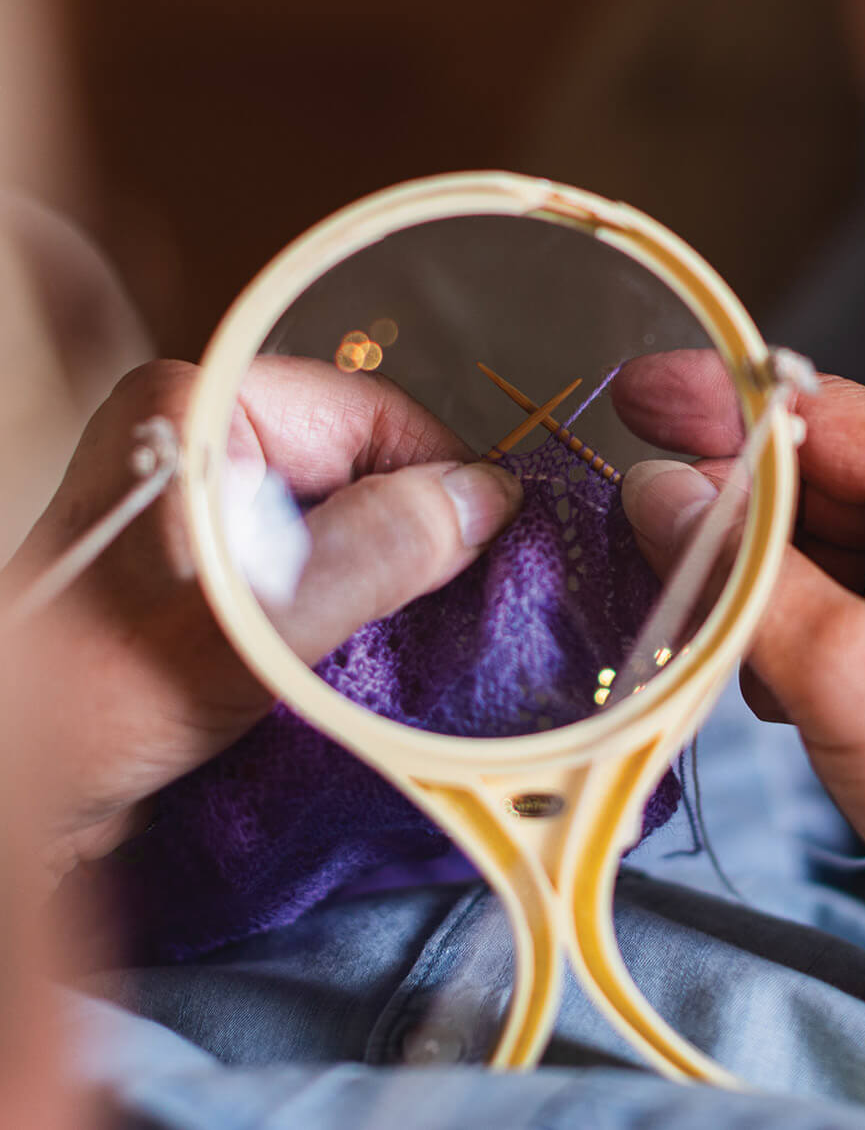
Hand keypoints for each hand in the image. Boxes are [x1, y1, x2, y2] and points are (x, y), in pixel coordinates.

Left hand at [4, 357, 521, 874]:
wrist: (18, 779)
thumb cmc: (105, 696)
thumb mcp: (254, 625)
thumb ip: (375, 553)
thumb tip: (489, 498)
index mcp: (200, 407)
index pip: (373, 414)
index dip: (445, 478)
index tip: (496, 551)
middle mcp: (206, 434)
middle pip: (366, 465)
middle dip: (418, 535)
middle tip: (459, 609)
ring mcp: (214, 491)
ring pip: (351, 513)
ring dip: (391, 574)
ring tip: (422, 633)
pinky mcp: (223, 548)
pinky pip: (323, 552)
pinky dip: (359, 596)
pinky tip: (376, 644)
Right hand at [617, 351, 864, 1127]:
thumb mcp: (841, 670)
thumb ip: (739, 570)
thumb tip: (654, 488)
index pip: (822, 415)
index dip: (718, 403)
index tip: (633, 394)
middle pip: (808, 481)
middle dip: (722, 510)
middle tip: (634, 521)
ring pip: (805, 547)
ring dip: (743, 583)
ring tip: (704, 631)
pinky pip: (821, 601)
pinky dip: (772, 628)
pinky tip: (763, 683)